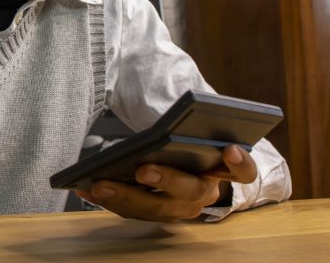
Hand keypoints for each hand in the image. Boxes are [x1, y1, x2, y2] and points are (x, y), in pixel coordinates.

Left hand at [75, 144, 256, 221]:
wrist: (180, 167)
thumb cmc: (187, 144)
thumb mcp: (193, 132)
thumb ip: (192, 127)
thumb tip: (174, 115)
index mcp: (223, 169)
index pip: (243, 170)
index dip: (240, 163)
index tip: (230, 149)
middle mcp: (205, 193)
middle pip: (189, 191)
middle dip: (166, 180)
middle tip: (144, 170)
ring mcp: (180, 208)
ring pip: (155, 208)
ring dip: (126, 197)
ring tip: (100, 183)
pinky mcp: (154, 214)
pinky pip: (132, 212)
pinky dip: (109, 200)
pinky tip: (86, 187)